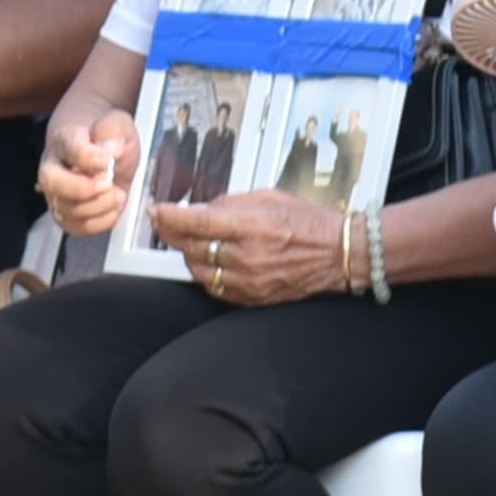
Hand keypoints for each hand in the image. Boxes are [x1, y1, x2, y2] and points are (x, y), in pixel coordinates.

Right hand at [38, 106, 138, 236]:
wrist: (104, 150)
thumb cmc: (107, 137)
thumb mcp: (118, 124)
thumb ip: (113, 132)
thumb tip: (110, 151)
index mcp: (63, 139)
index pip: (68, 148)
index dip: (89, 157)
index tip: (109, 160)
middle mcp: (52, 167)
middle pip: (52, 182)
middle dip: (85, 188)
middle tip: (109, 183)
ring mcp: (56, 194)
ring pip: (67, 210)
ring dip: (99, 206)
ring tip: (118, 193)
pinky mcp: (67, 215)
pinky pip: (78, 228)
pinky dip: (101, 222)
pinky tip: (113, 207)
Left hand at [159, 190, 357, 305]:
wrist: (338, 255)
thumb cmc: (310, 223)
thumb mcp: (270, 198)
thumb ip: (232, 204)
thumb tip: (204, 209)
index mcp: (251, 226)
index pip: (197, 222)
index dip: (170, 216)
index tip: (156, 211)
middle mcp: (246, 256)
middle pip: (192, 247)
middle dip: (173, 233)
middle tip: (166, 223)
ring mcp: (248, 281)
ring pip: (199, 270)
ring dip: (189, 254)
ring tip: (192, 241)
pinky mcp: (252, 298)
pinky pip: (215, 288)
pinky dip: (207, 274)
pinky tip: (211, 261)